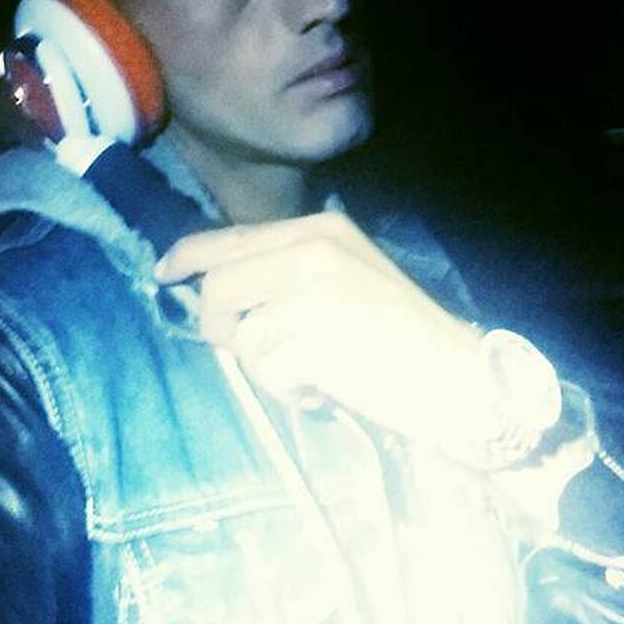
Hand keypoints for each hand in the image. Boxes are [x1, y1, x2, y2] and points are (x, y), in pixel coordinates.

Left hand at [155, 211, 482, 440]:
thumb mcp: (345, 281)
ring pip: (240, 337)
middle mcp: (314, 249)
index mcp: (321, 231)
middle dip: (220, 329)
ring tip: (314, 376)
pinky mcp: (312, 336)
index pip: (233, 236)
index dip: (189, 256)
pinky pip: (265, 372)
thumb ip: (286, 275)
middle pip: (219, 286)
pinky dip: (289, 393)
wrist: (459, 377)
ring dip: (268, 370)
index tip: (164, 273)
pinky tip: (325, 391)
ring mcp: (313, 290)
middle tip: (251, 354)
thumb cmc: (401, 338)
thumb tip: (215, 292)